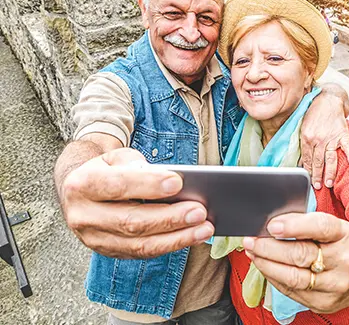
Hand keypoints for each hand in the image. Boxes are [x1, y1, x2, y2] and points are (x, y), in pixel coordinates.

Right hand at [59, 148, 213, 258]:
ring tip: (204, 228)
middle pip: (131, 222)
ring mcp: (94, 239)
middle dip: (169, 218)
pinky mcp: (109, 252)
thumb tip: (171, 183)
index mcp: (81, 185)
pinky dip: (170, 245)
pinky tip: (192, 236)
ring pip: (139, 245)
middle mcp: (83, 216)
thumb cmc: (107, 170)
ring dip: (176, 238)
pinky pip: (143, 253)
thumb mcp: (117, 157)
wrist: (81, 191)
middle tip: (199, 211)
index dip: (148, 185)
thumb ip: (138, 166)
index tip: (178, 183)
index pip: (117, 186)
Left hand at [242, 213, 348, 313]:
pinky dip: (273, 277)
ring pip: (293, 277)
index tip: (272, 226)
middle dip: (270, 248)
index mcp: (346, 235)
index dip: (294, 226)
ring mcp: (335, 286)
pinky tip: (264, 266)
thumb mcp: (332, 228)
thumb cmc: (338, 247)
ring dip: (267, 264)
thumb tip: (272, 224)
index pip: (321, 227)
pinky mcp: (323, 303)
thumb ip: (305, 222)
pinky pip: (291, 291)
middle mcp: (344, 262)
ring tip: (253, 253)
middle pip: (302, 255)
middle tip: (252, 240)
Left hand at [301, 84, 348, 189]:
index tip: (308, 179)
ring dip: (329, 172)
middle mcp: (318, 139)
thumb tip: (302, 159)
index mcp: (306, 137)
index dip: (307, 171)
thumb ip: (303, 143)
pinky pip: (347, 146)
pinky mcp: (342, 134)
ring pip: (329, 158)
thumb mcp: (303, 126)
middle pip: (317, 162)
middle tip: (317, 186)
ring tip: (329, 183)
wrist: (327, 99)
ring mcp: (331, 137)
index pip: (306, 159)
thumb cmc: (314, 112)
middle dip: (317, 176)